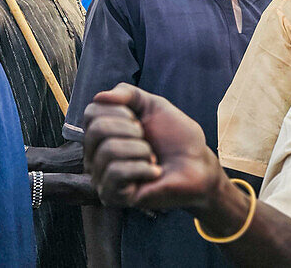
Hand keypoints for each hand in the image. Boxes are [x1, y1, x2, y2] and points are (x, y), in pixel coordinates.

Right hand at [83, 84, 223, 213]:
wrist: (198, 166)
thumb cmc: (176, 138)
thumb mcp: (155, 106)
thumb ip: (128, 94)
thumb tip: (100, 97)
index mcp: (102, 134)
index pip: (92, 112)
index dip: (122, 110)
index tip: (140, 120)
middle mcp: (95, 155)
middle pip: (97, 129)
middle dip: (132, 129)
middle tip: (147, 139)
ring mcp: (101, 177)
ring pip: (109, 151)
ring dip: (142, 150)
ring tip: (152, 158)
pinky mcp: (112, 196)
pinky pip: (117, 173)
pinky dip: (144, 168)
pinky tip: (154, 173)